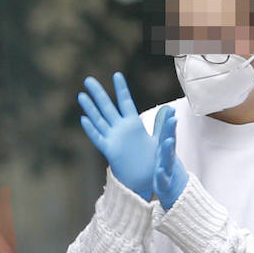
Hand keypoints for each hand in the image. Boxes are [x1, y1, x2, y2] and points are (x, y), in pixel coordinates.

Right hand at [77, 72, 156, 198]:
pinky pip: (98, 138)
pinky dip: (91, 130)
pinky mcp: (110, 151)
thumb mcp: (159, 140)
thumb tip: (171, 110)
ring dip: (90, 108)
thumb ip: (162, 124)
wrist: (147, 178)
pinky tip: (84, 119)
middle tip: (88, 79)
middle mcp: (120, 128)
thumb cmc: (152, 159)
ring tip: (82, 95)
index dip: (121, 88)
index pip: (125, 101)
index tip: (116, 74)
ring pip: (99, 120)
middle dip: (98, 93)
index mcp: (132, 123)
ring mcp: (113, 138)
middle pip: (107, 107)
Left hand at [152, 106, 189, 209]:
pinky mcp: (163, 184)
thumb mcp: (165, 148)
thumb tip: (166, 110)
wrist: (177, 194)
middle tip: (172, 120)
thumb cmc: (168, 168)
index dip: (169, 122)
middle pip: (169, 143)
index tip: (170, 110)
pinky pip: (161, 179)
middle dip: (170, 131)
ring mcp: (167, 171)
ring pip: (167, 160)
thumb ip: (164, 130)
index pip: (168, 134)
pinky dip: (161, 175)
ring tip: (168, 141)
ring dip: (167, 150)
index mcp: (165, 151)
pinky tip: (160, 170)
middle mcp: (167, 159)